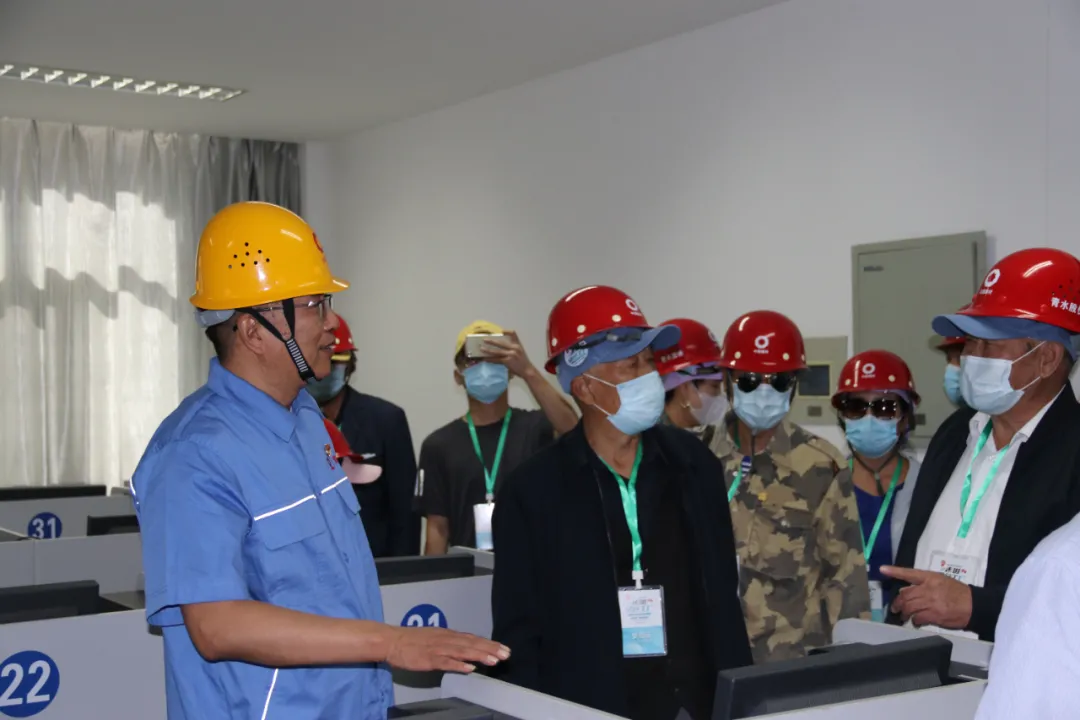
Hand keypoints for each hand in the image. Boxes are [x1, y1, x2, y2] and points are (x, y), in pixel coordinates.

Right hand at [385, 626, 509, 673]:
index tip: (503, 648)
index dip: (489, 644)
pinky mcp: (429, 659)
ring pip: (462, 652)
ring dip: (479, 655)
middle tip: (506, 654)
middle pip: (471, 644)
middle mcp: (446, 639)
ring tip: (494, 660)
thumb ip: (451, 644)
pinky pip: (445, 662)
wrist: (392, 641)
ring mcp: (438, 649)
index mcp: (448, 635)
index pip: (473, 639)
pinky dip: (458, 665)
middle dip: (490, 649)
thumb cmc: (413, 641)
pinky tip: (469, 669)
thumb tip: (467, 651)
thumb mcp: (436, 638)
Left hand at [482, 331, 532, 377]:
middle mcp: (514, 348)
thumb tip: (502, 347)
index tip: (502, 331)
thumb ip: (513, 348)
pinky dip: (491, 359)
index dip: (507, 332)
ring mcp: (511, 354)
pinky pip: (497, 359)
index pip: (513, 334)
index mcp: (517, 345)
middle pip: (501, 343)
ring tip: (482, 349)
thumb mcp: (521, 352)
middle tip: (484, 340)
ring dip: (488, 350)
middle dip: (492, 341)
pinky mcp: (508, 361)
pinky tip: (486, 359)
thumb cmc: (523, 362)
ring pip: (497, 351)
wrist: (527, 370)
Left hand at [880, 565, 972, 628]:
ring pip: (909, 607)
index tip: (882, 569)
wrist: (974, 605)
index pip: (909, 573)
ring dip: (903, 613)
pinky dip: (914, 620)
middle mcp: (928, 588)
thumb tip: (907, 591)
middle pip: (905, 595)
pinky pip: (918, 618)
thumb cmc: (957, 592)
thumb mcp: (941, 581)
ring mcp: (931, 602)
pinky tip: (915, 621)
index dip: (894, 571)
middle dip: (897, 602)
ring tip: (902, 616)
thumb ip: (924, 583)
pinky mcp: (934, 615)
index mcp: (930, 577)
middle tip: (895, 607)